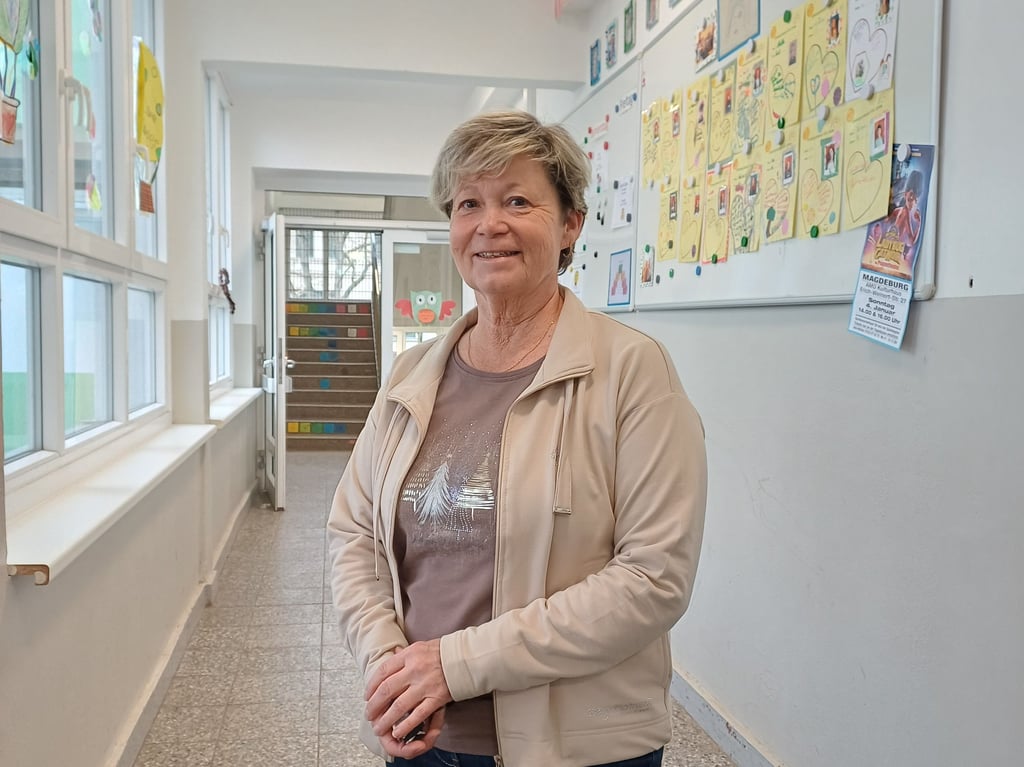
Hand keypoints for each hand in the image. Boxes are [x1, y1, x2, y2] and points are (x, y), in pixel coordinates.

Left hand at [365, 639, 453, 755]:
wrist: (465, 657)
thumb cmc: (442, 652)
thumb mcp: (419, 647)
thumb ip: (404, 655)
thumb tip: (391, 654)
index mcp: (409, 655)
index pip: (383, 672)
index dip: (371, 686)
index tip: (367, 696)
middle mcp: (414, 670)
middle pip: (387, 690)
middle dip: (374, 705)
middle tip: (368, 714)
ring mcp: (425, 685)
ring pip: (399, 706)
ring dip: (386, 719)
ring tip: (379, 727)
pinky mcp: (436, 698)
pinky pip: (417, 715)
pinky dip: (405, 725)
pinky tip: (397, 732)